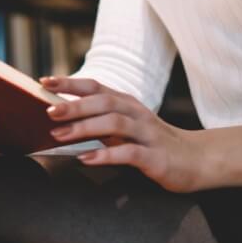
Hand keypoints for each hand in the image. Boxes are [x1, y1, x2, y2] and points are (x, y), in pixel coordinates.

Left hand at [42, 75, 203, 192]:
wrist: (197, 160)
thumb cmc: (153, 143)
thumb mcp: (127, 127)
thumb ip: (101, 120)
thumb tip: (64, 119)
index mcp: (127, 103)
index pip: (96, 87)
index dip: (70, 83)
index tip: (44, 82)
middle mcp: (137, 113)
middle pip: (103, 101)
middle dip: (74, 105)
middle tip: (49, 111)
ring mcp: (147, 134)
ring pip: (115, 123)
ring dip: (85, 128)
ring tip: (60, 135)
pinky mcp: (155, 157)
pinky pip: (129, 153)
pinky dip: (106, 155)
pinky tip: (86, 159)